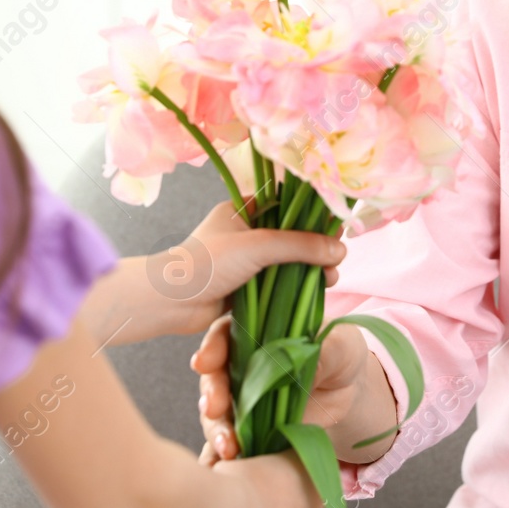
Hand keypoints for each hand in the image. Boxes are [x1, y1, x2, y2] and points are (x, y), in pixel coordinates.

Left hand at [160, 199, 345, 337]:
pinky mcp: (245, 288)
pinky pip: (278, 285)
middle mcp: (244, 233)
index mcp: (242, 210)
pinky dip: (295, 288)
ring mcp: (244, 262)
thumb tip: (340, 249)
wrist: (168, 302)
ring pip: (287, 263)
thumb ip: (300, 246)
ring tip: (329, 279)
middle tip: (336, 259)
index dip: (313, 216)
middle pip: (291, 237)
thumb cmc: (206, 263)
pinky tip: (313, 293)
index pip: (286, 205)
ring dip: (309, 270)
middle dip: (316, 248)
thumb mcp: (257, 246)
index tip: (336, 227)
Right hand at [193, 316, 371, 464]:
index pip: (225, 334)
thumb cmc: (341, 356)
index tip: (205, 363)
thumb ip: (326, 348)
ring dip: (217, 429)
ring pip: (216, 412)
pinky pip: (229, 440)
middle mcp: (239, 363)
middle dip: (211, 392)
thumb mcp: (343, 345)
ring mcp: (240, 398)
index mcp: (256, 331)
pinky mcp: (248, 428)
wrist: (348, 394)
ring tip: (228, 447)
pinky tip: (228, 463)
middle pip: (214, 375)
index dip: (212, 347)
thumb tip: (307, 359)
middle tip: (214, 409)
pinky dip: (224, 452)